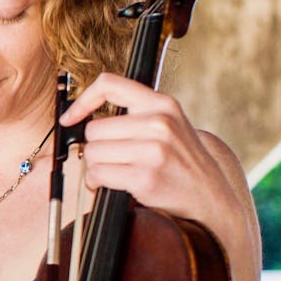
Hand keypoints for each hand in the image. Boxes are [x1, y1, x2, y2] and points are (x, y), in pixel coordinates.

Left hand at [58, 73, 245, 239]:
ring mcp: (153, 150)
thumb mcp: (167, 125)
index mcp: (162, 104)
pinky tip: (114, 184)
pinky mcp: (145, 177)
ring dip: (95, 166)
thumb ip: (134, 115)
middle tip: (112, 158)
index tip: (70, 118)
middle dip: (95, 147)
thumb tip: (83, 117)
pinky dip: (96, 182)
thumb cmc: (180, 161)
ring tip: (116, 171)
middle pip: (93, 129)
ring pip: (92, 152)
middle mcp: (159, 123)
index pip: (109, 84)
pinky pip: (97, 174)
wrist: (209, 196)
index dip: (82, 101)